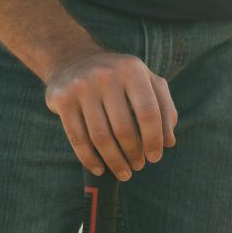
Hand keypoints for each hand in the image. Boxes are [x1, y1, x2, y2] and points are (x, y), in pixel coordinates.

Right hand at [44, 49, 177, 181]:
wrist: (72, 60)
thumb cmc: (120, 78)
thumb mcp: (146, 82)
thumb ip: (164, 108)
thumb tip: (169, 142)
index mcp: (133, 70)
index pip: (149, 112)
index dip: (154, 139)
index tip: (155, 158)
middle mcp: (106, 75)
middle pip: (124, 128)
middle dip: (134, 153)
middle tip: (138, 166)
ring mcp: (82, 87)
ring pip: (101, 137)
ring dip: (114, 161)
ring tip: (123, 172)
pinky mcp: (62, 99)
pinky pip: (77, 138)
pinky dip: (90, 159)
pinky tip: (100, 169)